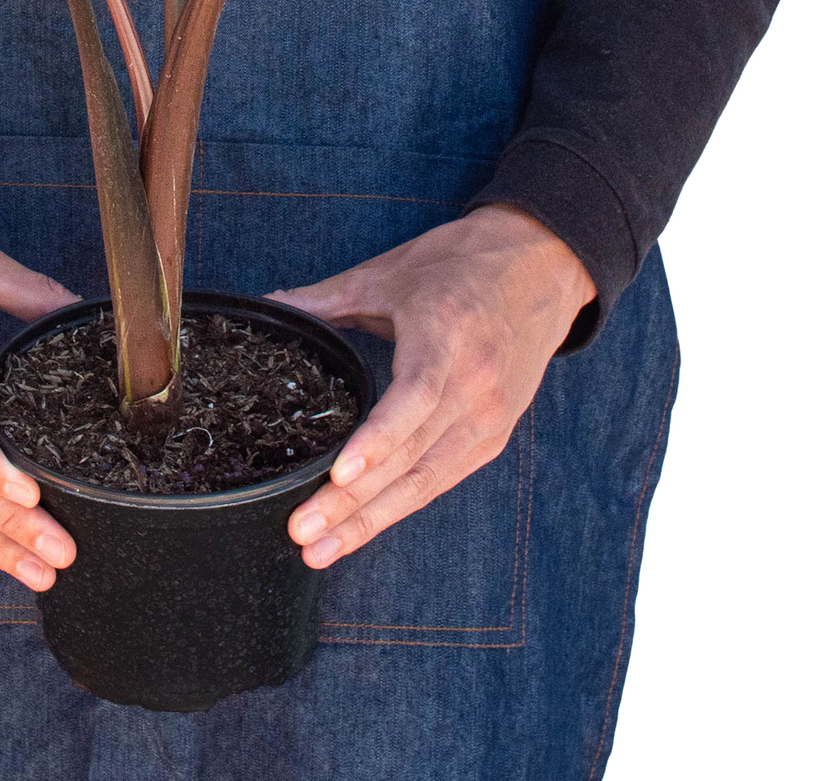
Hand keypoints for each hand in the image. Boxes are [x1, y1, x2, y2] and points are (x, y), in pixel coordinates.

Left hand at [271, 204, 594, 568]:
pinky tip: (361, 527)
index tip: (338, 474)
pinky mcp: (494, 434)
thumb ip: (326, 299)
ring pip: (425, 481)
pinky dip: (400, 505)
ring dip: (371, 520)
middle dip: (353, 501)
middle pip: (411, 456)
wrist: (542, 265)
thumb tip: (270, 304)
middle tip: (302, 531)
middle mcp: (474, 385)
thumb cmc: (462, 263)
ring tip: (320, 549)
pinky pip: (442, 478)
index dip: (377, 441)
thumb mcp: (389, 272)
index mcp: (447, 337)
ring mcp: (489, 416)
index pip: (413, 400)